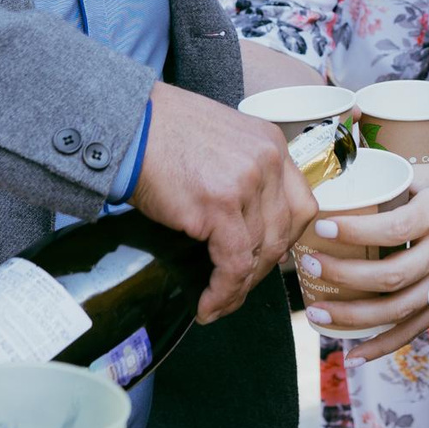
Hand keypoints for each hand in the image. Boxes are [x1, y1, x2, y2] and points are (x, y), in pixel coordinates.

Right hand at [134, 83, 315, 320]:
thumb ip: (247, 175)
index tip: (266, 259)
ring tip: (219, 301)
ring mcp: (247, 184)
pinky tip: (208, 303)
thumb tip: (256, 228)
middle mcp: (267, 162)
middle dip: (262, 267)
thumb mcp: (223, 142)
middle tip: (238, 286)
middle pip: (284, 233)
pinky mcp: (219, 207)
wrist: (128, 123)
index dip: (285, 240)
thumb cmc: (163, 132)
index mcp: (271, 145)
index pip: (300, 205)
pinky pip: (233, 264)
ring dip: (241, 286)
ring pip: (260, 253)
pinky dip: (223, 291)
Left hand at [300, 158, 428, 352]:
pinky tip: (355, 352)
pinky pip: (418, 329)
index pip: (391, 228)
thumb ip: (399, 178)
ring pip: (399, 311)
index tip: (320, 225)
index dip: (352, 230)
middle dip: (343, 276)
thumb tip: (349, 176)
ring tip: (317, 313)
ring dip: (354, 317)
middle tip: (309, 266)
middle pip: (390, 276)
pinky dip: (386, 345)